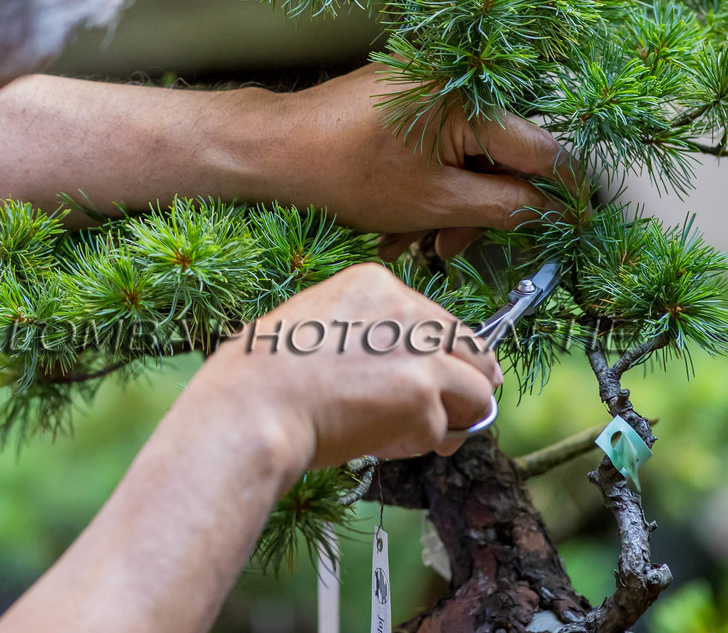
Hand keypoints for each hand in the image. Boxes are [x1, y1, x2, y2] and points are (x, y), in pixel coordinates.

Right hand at [197, 261, 501, 469]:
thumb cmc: (263, 377)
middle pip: (471, 350)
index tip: (428, 383)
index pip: (437, 320)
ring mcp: (419, 349)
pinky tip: (379, 444)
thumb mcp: (315, 326)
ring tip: (406, 436)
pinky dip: (419, 445)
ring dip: (449, 420)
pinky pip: (446, 430)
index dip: (439, 359)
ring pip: (477, 392)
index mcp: (374, 283)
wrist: (251, 408)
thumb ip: (366, 336)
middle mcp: (405, 307)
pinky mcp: (422, 393)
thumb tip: (403, 373)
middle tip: (447, 419)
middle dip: (463, 388)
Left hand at [228, 65, 573, 259]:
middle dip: (485, 207)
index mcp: (472, 99)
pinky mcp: (403, 97)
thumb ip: (505, 206)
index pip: (545, 149)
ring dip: (452, 202)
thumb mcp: (434, 202)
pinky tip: (399, 215)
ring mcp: (426, 86)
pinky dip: (428, 180)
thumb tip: (553, 211)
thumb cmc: (343, 172)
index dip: (560, 193)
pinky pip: (437, 142)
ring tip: (417, 237)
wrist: (274, 151)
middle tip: (454, 244)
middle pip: (503, 153)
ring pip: (467, 154)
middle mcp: (455, 81)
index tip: (569, 223)